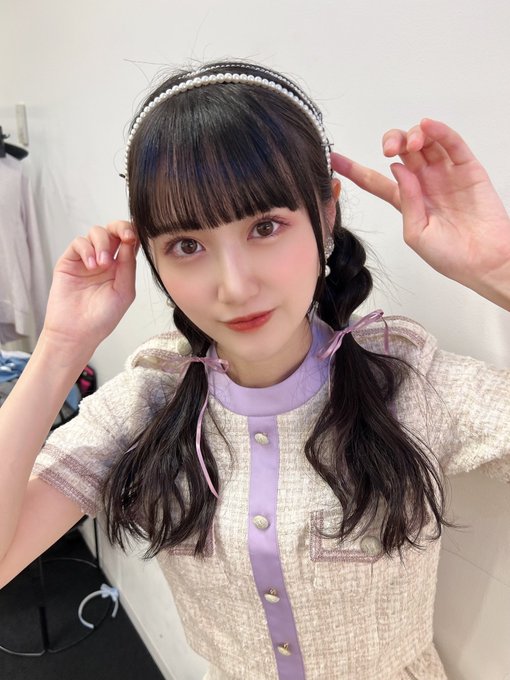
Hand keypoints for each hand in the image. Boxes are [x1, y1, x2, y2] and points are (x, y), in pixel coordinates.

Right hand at [42, 221, 137, 352]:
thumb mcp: (124, 292)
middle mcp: (105, 260)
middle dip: (120, 227)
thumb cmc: (102, 318)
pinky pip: (79, 242)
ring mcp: (86, 259)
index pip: (129, 241)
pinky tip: (91, 265)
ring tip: (102, 264)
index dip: (133, 232)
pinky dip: (86, 249)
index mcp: (121, 267)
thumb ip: (129, 266)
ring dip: (103, 244)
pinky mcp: (69, 261)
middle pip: (113, 230)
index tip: (134, 236)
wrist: (77, 332)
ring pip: (96, 232)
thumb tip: (130, 241)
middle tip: (124, 237)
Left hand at [332, 119, 509, 308]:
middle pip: (402, 153)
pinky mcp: (468, 169)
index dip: (355, 169)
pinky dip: (441, 131)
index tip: (335, 160)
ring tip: (411, 143)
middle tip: (390, 149)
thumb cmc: (451, 256)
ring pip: (426, 142)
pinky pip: (453, 144)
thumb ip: (405, 201)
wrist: (485, 262)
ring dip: (414, 135)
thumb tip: (397, 169)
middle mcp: (425, 184)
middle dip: (393, 142)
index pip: (376, 181)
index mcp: (407, 201)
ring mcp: (446, 174)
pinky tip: (429, 126)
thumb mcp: (416, 234)